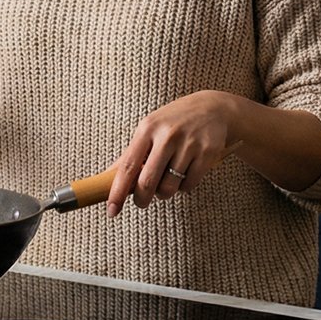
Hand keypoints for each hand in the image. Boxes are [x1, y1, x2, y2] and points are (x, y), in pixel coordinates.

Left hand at [105, 90, 243, 216]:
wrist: (213, 108)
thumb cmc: (174, 122)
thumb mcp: (150, 130)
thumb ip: (131, 154)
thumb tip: (107, 178)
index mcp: (147, 128)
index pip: (127, 166)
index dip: (117, 191)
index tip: (112, 211)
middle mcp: (167, 135)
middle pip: (147, 182)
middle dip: (142, 199)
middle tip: (142, 202)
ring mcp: (189, 143)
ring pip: (169, 187)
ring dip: (165, 192)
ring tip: (167, 182)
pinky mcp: (207, 152)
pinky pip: (189, 184)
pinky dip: (184, 187)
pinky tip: (185, 174)